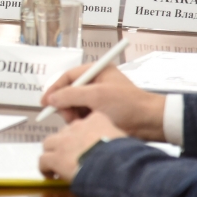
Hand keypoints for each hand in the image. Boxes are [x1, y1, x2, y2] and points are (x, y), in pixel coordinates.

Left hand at [39, 112, 125, 180]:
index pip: (84, 124)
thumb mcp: (124, 141)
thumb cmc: (127, 156)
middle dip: (66, 144)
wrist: (116, 166)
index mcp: (96, 120)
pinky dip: (45, 168)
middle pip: (65, 133)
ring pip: (50, 143)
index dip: (83, 137)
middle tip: (71, 157)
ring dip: (53, 153)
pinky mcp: (56, 157)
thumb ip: (115, 139)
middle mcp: (77, 126)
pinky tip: (50, 175)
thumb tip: (117, 149)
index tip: (85, 146)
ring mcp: (64, 141)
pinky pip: (44, 160)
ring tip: (57, 165)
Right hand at [41, 63, 164, 140]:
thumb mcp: (96, 96)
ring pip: (75, 106)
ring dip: (74, 115)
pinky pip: (83, 115)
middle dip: (66, 106)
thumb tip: (51, 99)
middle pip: (69, 92)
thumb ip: (70, 95)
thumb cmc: (128, 105)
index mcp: (97, 71)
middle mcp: (97, 82)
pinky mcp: (102, 112)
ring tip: (82, 123)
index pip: (68, 77)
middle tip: (70, 117)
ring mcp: (99, 98)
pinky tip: (88, 126)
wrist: (151, 123)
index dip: (54, 89)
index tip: (45, 102)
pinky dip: (82, 121)